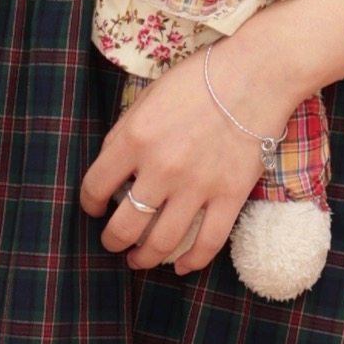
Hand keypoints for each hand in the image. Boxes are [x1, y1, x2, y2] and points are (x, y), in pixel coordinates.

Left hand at [77, 51, 272, 274]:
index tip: (93, 208)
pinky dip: (191, 263)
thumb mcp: (148, 97)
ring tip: (139, 260)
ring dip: (144, 258)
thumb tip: (110, 167)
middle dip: (112, 241)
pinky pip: (207, 243)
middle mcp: (161, 169)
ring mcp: (197, 187)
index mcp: (134, 139)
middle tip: (112, 242)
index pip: (95, 186)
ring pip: (161, 243)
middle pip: (124, 226)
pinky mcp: (229, 196)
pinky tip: (180, 268)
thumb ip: (125, 133)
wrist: (255, 75)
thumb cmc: (199, 79)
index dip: (89, 204)